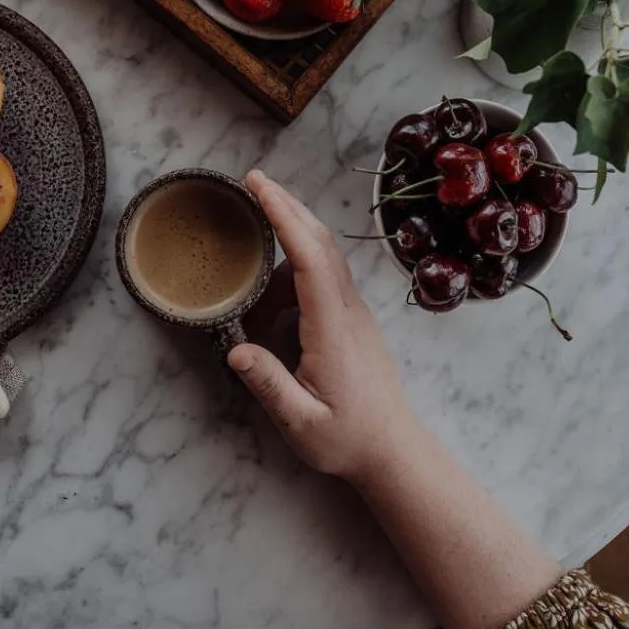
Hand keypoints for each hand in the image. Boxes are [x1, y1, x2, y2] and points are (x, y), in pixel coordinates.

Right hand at [230, 171, 416, 485]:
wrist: (393, 451)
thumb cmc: (347, 440)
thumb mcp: (302, 424)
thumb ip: (270, 385)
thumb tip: (235, 349)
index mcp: (333, 329)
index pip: (310, 259)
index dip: (285, 219)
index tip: (261, 188)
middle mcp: (347, 311)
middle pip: (321, 242)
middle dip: (288, 204)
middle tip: (254, 178)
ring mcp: (353, 312)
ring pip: (326, 253)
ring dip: (295, 223)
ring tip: (260, 209)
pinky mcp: (351, 319)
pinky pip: (326, 272)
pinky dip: (300, 251)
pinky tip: (275, 267)